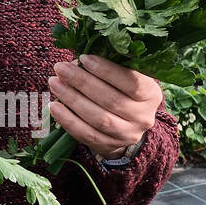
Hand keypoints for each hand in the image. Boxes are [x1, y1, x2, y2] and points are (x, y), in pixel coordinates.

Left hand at [47, 53, 162, 158]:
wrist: (128, 125)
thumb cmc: (123, 92)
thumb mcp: (127, 77)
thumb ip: (110, 67)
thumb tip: (78, 59)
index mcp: (151, 94)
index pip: (130, 81)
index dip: (105, 70)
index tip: (83, 58)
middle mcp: (143, 116)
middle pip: (110, 99)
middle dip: (82, 82)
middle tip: (61, 68)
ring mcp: (127, 134)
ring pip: (98, 118)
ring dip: (72, 99)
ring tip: (54, 83)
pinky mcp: (110, 146)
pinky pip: (86, 135)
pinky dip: (68, 120)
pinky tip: (54, 106)